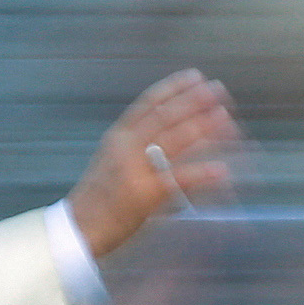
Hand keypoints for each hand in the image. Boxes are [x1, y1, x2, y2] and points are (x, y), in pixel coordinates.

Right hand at [66, 70, 238, 258]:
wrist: (78, 228)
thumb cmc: (97, 198)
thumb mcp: (110, 160)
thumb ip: (133, 144)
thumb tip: (164, 131)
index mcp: (118, 136)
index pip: (148, 104)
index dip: (173, 88)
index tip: (194, 76)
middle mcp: (126, 147)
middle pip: (165, 116)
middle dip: (194, 100)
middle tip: (218, 89)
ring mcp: (135, 169)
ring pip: (174, 141)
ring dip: (202, 127)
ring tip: (225, 117)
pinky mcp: (144, 194)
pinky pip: (179, 180)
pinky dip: (201, 174)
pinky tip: (222, 170)